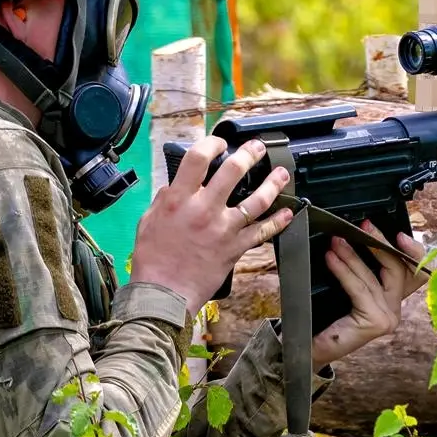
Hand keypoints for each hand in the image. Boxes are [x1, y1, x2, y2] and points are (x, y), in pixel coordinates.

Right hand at [130, 136, 293, 314]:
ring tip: (282, 173)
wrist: (163, 294)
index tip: (220, 143)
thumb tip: (176, 185)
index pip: (198, 159)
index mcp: (178, 199)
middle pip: (234, 172)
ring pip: (257, 200)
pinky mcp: (235, 248)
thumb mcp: (148, 220)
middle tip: (258, 148)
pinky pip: (263, 232)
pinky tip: (288, 212)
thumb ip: (165, 199)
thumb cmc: (153, 260)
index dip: (212, 144)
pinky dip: (278, 221)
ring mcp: (223, 229)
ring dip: (273, 184)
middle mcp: (204, 210)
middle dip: (250, 154)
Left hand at [310, 222, 428, 368]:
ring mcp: (387, 317)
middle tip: (363, 226)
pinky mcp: (375, 321)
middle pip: (399, 268)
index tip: (400, 234)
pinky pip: (359, 288)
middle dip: (381, 243)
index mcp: (392, 299)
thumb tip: (357, 235)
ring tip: (336, 241)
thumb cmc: (326, 318)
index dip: (414, 251)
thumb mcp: (349, 289)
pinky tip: (331, 258)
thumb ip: (360, 270)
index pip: (415, 272)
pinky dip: (344, 270)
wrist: (309, 348)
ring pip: (373, 276)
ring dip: (353, 255)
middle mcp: (395, 309)